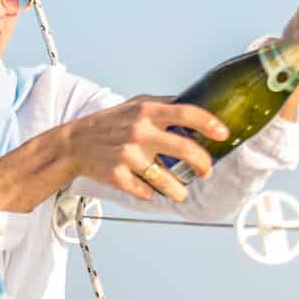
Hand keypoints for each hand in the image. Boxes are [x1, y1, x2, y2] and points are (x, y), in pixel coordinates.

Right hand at [63, 95, 230, 202]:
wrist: (74, 143)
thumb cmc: (108, 123)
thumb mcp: (135, 104)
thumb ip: (163, 104)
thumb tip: (196, 104)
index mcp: (147, 111)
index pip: (187, 113)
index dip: (209, 124)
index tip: (223, 134)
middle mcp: (139, 132)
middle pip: (184, 149)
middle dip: (202, 163)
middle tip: (206, 171)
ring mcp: (127, 155)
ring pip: (165, 179)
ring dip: (177, 190)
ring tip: (180, 192)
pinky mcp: (117, 175)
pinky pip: (144, 191)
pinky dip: (149, 193)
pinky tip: (149, 190)